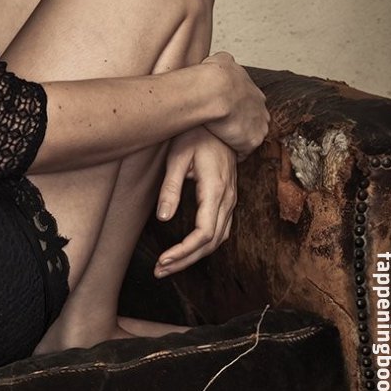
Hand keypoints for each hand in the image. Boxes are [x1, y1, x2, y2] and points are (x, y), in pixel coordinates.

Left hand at [154, 126, 236, 277]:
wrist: (220, 119)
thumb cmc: (196, 134)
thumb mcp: (177, 156)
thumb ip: (170, 187)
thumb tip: (162, 218)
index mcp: (215, 190)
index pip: (204, 233)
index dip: (184, 252)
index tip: (163, 260)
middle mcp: (228, 199)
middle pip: (211, 242)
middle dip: (185, 260)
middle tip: (160, 271)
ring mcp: (231, 199)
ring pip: (218, 239)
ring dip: (194, 256)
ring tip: (169, 265)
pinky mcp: (227, 198)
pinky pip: (220, 229)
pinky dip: (204, 245)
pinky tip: (187, 250)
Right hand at [202, 52, 268, 157]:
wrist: (213, 91)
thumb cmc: (214, 76)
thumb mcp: (222, 59)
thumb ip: (227, 62)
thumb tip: (224, 61)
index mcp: (255, 93)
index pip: (250, 104)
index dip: (237, 108)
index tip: (226, 110)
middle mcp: (261, 110)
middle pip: (254, 121)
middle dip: (241, 124)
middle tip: (224, 125)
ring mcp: (259, 127)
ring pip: (249, 137)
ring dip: (238, 138)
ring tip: (221, 137)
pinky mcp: (251, 142)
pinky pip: (242, 152)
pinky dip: (233, 150)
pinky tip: (221, 146)